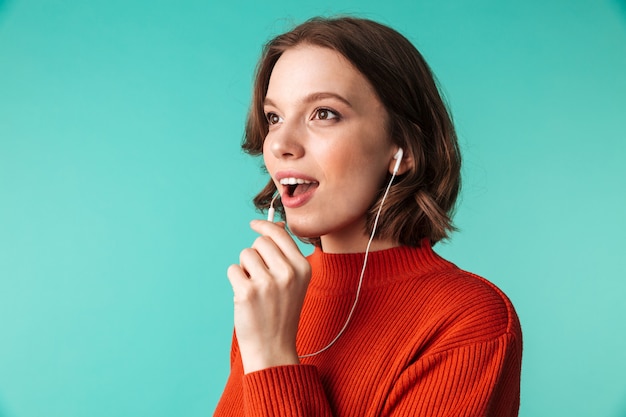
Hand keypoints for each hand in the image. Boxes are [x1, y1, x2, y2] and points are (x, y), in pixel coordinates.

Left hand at [227, 219, 311, 373]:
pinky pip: (233, 269)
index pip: (280, 234)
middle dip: (255, 254)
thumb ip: (286, 254)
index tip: (254, 225)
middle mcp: (288, 273)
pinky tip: (245, 297)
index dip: (265, 227)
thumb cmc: (282, 313)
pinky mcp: (247, 292)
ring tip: (255, 289)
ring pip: (245, 254)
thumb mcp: (295, 282)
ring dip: (245, 268)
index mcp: (303, 268)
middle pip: (260, 242)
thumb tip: (276, 225)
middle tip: (259, 276)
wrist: (273, 348)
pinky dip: (235, 280)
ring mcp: (267, 283)